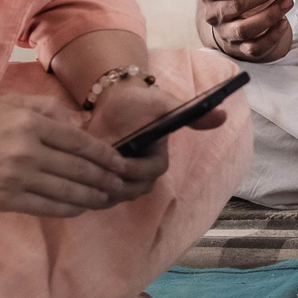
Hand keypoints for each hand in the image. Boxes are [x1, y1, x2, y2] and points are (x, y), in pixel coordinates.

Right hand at [0, 93, 137, 216]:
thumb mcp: (8, 103)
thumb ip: (45, 107)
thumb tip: (77, 123)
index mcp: (30, 122)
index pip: (80, 142)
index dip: (105, 155)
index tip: (120, 163)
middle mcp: (27, 149)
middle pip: (79, 168)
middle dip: (105, 178)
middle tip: (120, 184)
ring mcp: (17, 176)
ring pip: (67, 190)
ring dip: (92, 196)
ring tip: (105, 198)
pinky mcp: (7, 199)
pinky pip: (48, 207)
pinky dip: (69, 209)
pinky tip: (80, 208)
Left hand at [82, 72, 226, 202]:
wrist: (113, 100)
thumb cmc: (140, 101)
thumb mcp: (164, 103)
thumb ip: (191, 113)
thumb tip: (223, 115)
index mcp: (157, 158)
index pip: (152, 172)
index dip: (135, 170)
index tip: (118, 161)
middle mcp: (141, 173)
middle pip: (133, 190)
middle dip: (116, 184)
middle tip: (95, 172)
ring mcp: (122, 179)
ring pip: (114, 196)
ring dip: (99, 190)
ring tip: (82, 176)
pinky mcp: (103, 181)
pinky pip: (97, 196)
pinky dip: (87, 193)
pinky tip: (74, 180)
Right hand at [198, 0, 294, 62]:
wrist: (236, 10)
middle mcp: (213, 15)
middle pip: (237, 6)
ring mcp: (226, 34)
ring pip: (245, 29)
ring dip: (270, 15)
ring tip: (288, 1)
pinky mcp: (240, 48)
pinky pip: (255, 48)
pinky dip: (272, 36)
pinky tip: (283, 22)